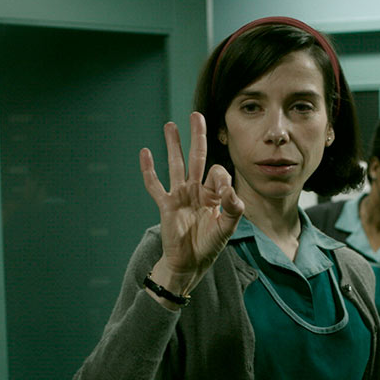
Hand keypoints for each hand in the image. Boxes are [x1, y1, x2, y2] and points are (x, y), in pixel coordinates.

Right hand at [141, 113, 244, 298]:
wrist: (190, 264)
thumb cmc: (209, 246)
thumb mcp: (227, 228)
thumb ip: (233, 209)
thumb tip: (230, 190)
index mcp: (213, 194)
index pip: (217, 173)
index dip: (221, 178)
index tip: (223, 194)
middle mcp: (196, 190)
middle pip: (197, 157)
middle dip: (197, 137)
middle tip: (196, 115)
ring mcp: (180, 196)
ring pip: (176, 165)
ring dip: (174, 145)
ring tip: (170, 125)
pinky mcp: (166, 205)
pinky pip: (155, 185)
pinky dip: (149, 170)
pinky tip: (145, 152)